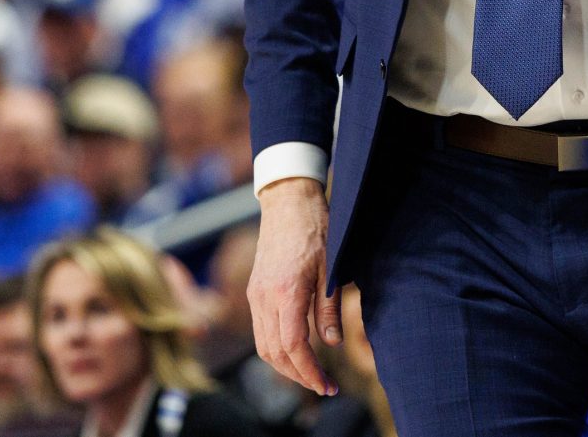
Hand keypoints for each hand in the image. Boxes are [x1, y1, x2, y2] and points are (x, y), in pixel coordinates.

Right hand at [249, 177, 340, 396]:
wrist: (288, 201)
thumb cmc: (315, 228)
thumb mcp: (332, 268)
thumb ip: (329, 309)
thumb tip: (333, 344)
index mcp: (285, 291)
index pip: (292, 346)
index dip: (309, 371)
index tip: (326, 386)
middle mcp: (264, 296)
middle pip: (274, 352)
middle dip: (298, 375)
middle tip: (323, 386)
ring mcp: (255, 294)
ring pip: (263, 345)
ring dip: (285, 365)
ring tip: (311, 374)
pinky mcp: (254, 290)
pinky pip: (260, 330)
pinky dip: (276, 348)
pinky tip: (295, 351)